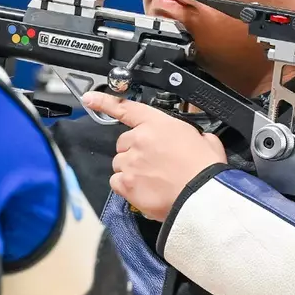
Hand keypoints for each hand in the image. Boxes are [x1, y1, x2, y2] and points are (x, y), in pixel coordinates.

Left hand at [82, 92, 226, 220]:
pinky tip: (143, 190)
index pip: (126, 108)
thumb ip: (189, 135)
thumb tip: (192, 140)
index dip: (104, 102)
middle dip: (134, 151)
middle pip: (123, 143)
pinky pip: (116, 182)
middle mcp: (139, 139)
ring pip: (119, 163)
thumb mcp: (205, 141)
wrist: (203, 196)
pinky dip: (126, 186)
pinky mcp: (126, 183)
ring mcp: (130, 162)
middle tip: (153, 163)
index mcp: (157, 124)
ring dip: (130, 169)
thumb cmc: (206, 169)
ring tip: (151, 179)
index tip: (88, 98)